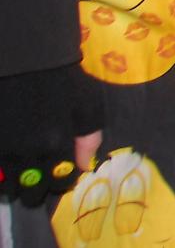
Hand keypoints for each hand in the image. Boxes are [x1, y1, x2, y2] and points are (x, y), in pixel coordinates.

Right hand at [0, 65, 98, 206]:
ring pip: (6, 188)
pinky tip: (6, 158)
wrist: (25, 60)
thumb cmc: (60, 79)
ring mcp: (1, 153)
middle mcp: (26, 155)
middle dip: (37, 186)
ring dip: (14, 182)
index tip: (60, 171)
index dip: (62, 179)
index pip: (60, 183)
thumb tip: (83, 166)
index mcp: (55, 147)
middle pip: (31, 192)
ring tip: (20, 167)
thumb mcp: (85, 105)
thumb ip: (88, 139)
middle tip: (39, 171)